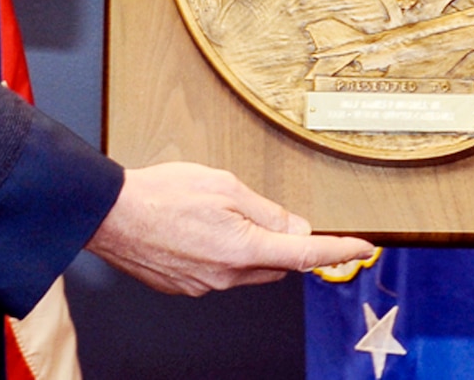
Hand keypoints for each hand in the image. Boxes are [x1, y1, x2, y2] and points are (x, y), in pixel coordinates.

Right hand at [86, 161, 373, 295]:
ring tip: (219, 214)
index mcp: (243, 249)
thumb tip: (295, 228)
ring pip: (248, 269)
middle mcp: (227, 276)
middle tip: (267, 214)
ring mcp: (205, 286)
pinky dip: (223, 253)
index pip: (306, 253)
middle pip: (277, 263)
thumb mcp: (225, 186)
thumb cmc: (161, 194)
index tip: (362, 248)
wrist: (111, 216)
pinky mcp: (186, 287)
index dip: (338, 250)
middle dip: (283, 242)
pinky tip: (201, 230)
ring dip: (249, 247)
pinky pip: (220, 273)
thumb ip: (266, 211)